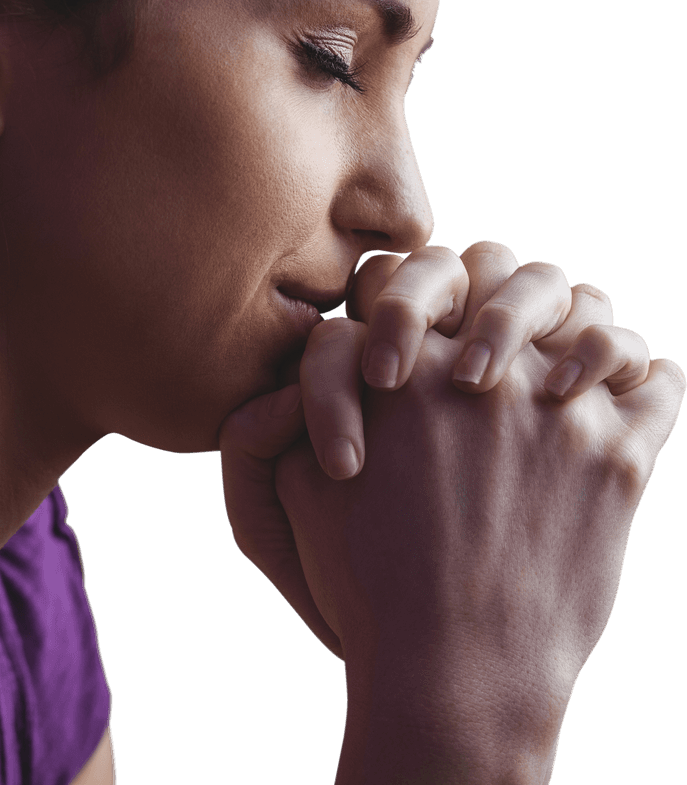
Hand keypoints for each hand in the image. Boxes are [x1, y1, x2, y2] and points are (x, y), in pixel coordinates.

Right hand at [270, 319, 682, 781]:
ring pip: (593, 317)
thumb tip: (332, 349)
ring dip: (578, 331)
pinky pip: (658, 381)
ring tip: (564, 367)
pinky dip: (641, 383)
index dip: (422, 298)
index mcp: (401, 365)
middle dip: (501, 299)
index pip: (424, 276)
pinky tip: (612, 402)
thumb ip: (307, 401)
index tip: (429, 339)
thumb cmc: (364, 579)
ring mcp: (560, 408)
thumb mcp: (298, 483)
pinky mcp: (620, 457)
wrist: (450, 673)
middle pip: (512, 277)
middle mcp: (485, 370)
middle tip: (497, 341)